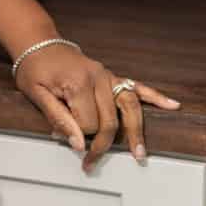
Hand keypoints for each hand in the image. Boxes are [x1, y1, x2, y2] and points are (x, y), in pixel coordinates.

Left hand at [13, 45, 179, 171]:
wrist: (38, 43)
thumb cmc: (34, 68)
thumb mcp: (36, 93)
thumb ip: (58, 118)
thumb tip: (77, 144)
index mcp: (77, 83)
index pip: (87, 123)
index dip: (76, 135)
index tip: (64, 140)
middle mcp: (98, 78)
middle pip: (110, 120)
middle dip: (102, 144)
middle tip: (91, 163)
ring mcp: (107, 75)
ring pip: (130, 106)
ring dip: (136, 131)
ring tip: (139, 153)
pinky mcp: (112, 75)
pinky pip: (137, 86)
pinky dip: (155, 96)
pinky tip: (171, 105)